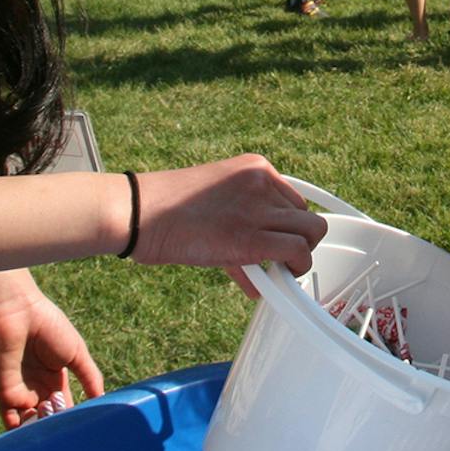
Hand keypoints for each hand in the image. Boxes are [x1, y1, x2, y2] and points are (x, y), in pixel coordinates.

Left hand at [0, 270, 105, 429]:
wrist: (19, 314)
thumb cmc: (50, 327)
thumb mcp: (77, 353)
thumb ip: (90, 378)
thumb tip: (102, 400)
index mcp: (53, 378)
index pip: (63, 406)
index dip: (72, 417)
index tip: (83, 427)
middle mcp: (36, 388)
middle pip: (48, 418)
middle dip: (58, 425)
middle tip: (66, 426)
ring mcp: (19, 392)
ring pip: (31, 424)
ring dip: (42, 429)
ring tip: (53, 423)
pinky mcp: (3, 394)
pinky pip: (11, 422)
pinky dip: (24, 431)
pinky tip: (38, 427)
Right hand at [131, 156, 324, 274]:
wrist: (138, 212)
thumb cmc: (163, 210)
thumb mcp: (213, 203)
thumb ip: (241, 222)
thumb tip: (260, 263)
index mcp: (253, 168)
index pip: (293, 199)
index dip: (286, 226)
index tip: (275, 242)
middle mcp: (262, 183)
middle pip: (306, 216)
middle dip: (297, 241)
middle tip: (277, 260)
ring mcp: (259, 208)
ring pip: (312, 233)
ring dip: (299, 258)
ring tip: (279, 272)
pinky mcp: (252, 237)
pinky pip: (297, 252)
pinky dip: (294, 270)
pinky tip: (275, 282)